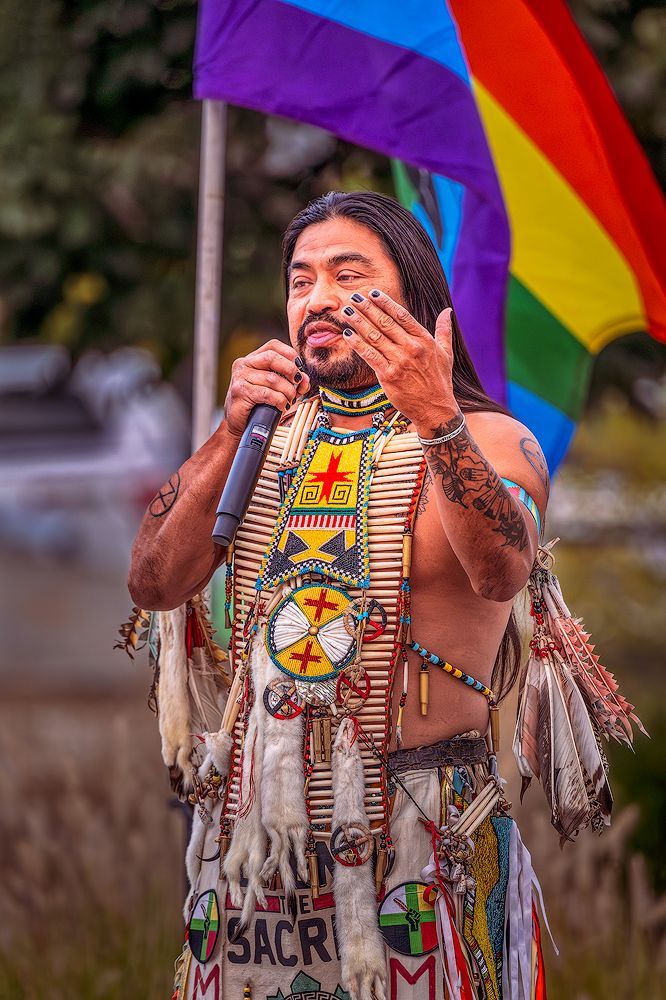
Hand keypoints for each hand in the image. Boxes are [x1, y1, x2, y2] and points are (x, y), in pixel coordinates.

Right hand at [223, 339, 310, 437]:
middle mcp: (244, 365)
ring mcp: (240, 378)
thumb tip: (305, 380)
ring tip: (290, 400)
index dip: (290, 354)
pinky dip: (279, 400)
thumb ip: (291, 381)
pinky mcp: (240, 392)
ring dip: (287, 391)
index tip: (300, 368)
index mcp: (253, 359)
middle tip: (298, 382)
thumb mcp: (277, 389)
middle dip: (290, 369)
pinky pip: (267, 394)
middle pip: (271, 357)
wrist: (241, 424)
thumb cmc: (259, 405)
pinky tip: (282, 406)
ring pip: (272, 379)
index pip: (273, 345)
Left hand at [340, 291, 459, 433]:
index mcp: (424, 340)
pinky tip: (348, 335)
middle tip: (354, 297)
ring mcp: (399, 362)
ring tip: (347, 312)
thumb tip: (447, 311)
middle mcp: (411, 348)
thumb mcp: (446, 353)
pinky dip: (358, 344)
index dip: (386, 303)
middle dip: (368, 308)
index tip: (373, 293)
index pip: (402, 316)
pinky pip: (369, 356)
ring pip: (374, 337)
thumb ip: (444, 330)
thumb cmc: (440, 381)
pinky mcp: (388, 376)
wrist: (435, 409)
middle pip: (385, 323)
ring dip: (358, 323)